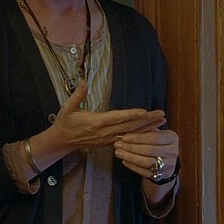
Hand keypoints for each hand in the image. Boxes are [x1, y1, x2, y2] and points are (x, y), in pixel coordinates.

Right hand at [48, 81, 166, 150]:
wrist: (62, 141)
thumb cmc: (65, 123)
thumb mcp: (67, 108)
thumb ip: (77, 95)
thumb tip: (83, 81)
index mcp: (96, 122)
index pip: (117, 117)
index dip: (131, 115)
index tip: (144, 111)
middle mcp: (104, 132)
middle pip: (129, 126)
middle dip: (146, 120)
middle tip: (161, 114)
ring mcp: (108, 138)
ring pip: (131, 133)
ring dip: (147, 127)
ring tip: (161, 121)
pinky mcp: (109, 142)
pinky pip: (127, 139)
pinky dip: (140, 135)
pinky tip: (150, 131)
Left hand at [113, 127, 179, 181]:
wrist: (166, 159)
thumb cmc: (157, 142)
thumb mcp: (154, 132)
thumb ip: (144, 130)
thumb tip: (126, 129)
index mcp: (172, 138)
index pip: (154, 138)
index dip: (138, 138)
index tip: (124, 137)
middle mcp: (173, 152)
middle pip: (150, 150)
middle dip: (131, 147)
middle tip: (117, 145)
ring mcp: (169, 165)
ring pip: (147, 162)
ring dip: (130, 157)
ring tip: (118, 152)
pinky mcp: (162, 175)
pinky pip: (145, 172)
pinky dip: (133, 166)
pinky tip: (124, 161)